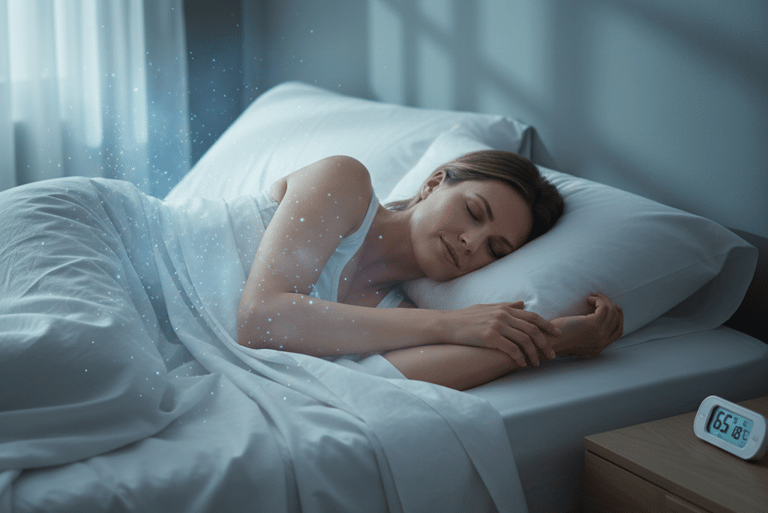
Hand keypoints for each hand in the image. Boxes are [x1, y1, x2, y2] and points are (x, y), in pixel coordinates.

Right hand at [442, 301, 560, 366]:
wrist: (447, 324)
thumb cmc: (466, 317)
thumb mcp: (488, 307)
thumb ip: (507, 306)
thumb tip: (523, 304)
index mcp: (505, 308)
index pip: (532, 316)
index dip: (547, 326)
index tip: (556, 335)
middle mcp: (503, 315)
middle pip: (532, 329)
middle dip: (544, 343)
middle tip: (551, 354)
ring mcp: (497, 326)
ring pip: (524, 340)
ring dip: (533, 353)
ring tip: (536, 363)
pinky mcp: (490, 337)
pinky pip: (511, 349)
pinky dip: (519, 357)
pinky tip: (521, 364)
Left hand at [554, 293, 622, 356]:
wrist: (546, 341)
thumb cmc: (555, 337)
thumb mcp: (574, 338)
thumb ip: (586, 334)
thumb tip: (591, 318)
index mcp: (598, 348)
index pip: (617, 332)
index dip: (618, 318)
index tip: (613, 307)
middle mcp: (602, 343)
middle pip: (617, 321)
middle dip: (612, 307)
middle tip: (602, 298)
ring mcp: (599, 334)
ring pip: (612, 313)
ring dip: (604, 301)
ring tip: (593, 296)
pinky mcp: (594, 325)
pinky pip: (604, 307)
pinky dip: (598, 300)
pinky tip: (588, 299)